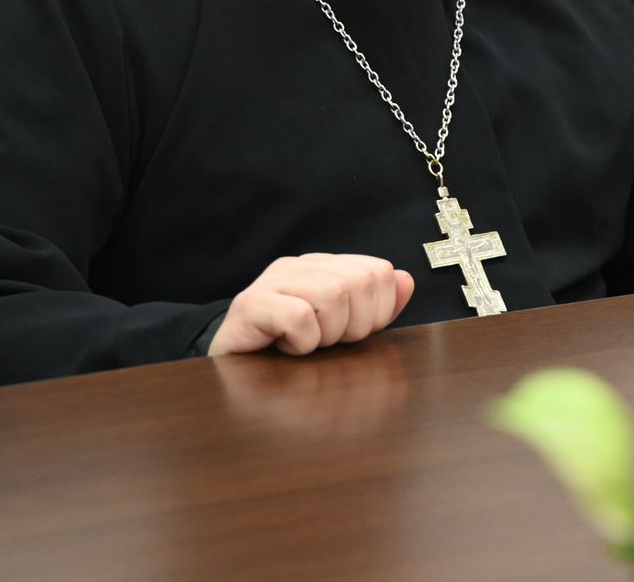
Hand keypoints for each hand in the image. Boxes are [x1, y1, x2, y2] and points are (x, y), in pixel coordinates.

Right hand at [208, 254, 414, 356]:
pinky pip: (300, 316)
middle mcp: (298, 266)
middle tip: (327, 341)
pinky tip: (288, 349)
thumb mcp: (338, 330)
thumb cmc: (287, 350)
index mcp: (323, 266)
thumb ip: (374, 306)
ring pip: (333, 293)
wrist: (229, 367)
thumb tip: (405, 279)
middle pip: (360, 280)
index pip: (378, 271)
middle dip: (354, 324)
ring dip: (327, 333)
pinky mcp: (250, 304)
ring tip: (307, 344)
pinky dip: (302, 342)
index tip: (352, 334)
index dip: (377, 312)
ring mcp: (273, 281)